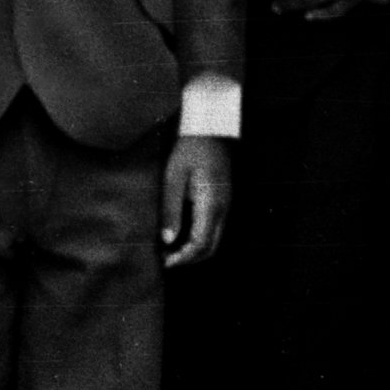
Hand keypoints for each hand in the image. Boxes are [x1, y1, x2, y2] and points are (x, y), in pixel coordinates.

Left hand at [163, 133, 234, 264]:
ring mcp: (226, 206)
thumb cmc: (190, 149)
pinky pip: (214, 230)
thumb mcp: (173, 177)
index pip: (200, 244)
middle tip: (166, 260)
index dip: (182, 258)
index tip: (163, 261)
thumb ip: (170, 209)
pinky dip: (198, 239)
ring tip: (170, 249)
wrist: (212, 128)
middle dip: (189, 260)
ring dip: (193, 251)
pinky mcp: (223, 202)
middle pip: (210, 249)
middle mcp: (223, 209)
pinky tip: (180, 234)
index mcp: (211, 204)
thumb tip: (167, 240)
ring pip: (214, 241)